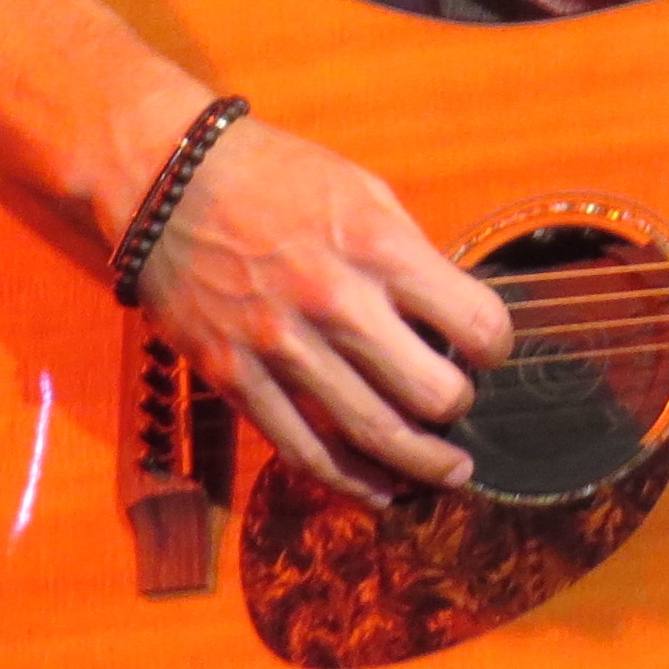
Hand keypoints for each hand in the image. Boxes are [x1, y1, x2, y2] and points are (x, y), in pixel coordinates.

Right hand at [130, 118, 511, 503]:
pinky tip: (381, 492)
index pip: (474, 321)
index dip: (497, 344)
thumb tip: (452, 312)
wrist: (171, 182)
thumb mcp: (365, 192)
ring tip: (449, 472)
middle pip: (431, 393)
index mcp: (379, 247)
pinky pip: (301, 448)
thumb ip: (410, 255)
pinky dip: (349, 481)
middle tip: (464, 405)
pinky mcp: (235, 377)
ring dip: (422, 464)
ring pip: (371, 434)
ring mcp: (282, 346)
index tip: (492, 349)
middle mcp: (336, 303)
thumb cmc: (278, 177)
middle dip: (461, 407)